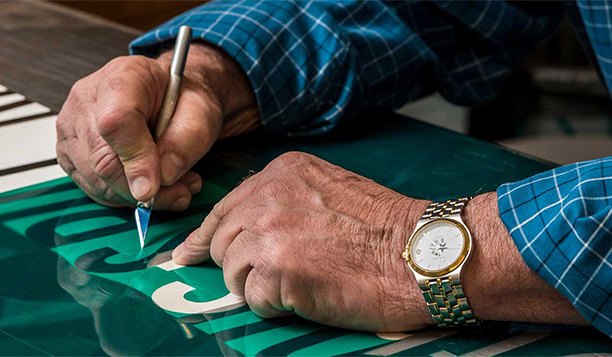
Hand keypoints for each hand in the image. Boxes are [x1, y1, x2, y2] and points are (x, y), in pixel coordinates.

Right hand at [56, 43, 258, 209]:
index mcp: (123, 77)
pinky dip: (124, 196)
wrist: (168, 96)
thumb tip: (162, 177)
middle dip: (143, 188)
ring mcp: (71, 127)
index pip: (116, 122)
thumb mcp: (202, 113)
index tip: (156, 187)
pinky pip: (93, 188)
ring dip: (137, 195)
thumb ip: (186, 141)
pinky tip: (149, 184)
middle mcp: (86, 99)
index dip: (137, 160)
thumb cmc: (183, 100)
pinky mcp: (68, 152)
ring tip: (172, 187)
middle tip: (180, 192)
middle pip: (102, 160)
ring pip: (97, 181)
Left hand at [172, 152, 589, 330]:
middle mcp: (267, 195)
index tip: (189, 253)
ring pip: (231, 272)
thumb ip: (283, 202)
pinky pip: (252, 299)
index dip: (207, 236)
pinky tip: (306, 295)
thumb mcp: (328, 191)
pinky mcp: (276, 271)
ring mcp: (269, 232)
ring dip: (258, 287)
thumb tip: (242, 232)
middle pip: (222, 241)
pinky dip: (274, 306)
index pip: (224, 206)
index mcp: (280, 172)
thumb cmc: (386, 229)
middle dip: (241, 266)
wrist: (422, 254)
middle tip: (274, 279)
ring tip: (302, 283)